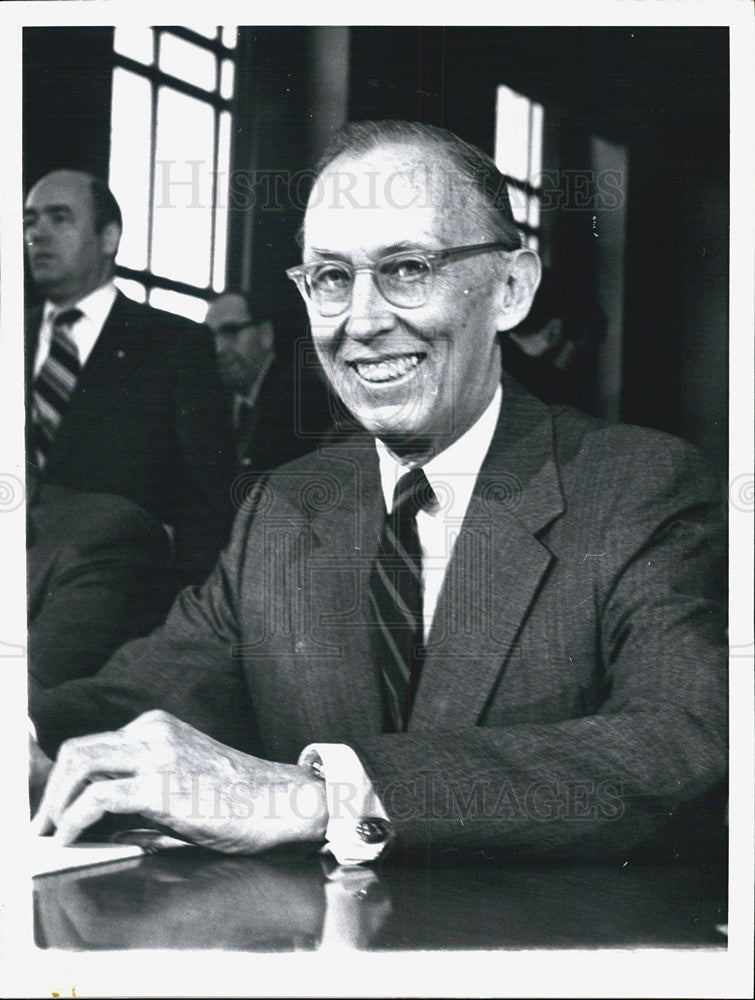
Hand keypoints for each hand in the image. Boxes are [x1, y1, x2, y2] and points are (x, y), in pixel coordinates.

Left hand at [31, 710, 328, 852]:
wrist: (280, 802)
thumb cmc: (238, 799)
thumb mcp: (184, 776)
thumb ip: (142, 783)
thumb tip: (94, 817)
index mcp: (159, 727)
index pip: (94, 745)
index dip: (66, 779)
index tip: (54, 809)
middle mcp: (153, 732)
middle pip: (78, 751)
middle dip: (51, 790)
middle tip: (43, 824)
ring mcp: (156, 755)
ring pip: (79, 765)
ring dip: (56, 804)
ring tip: (51, 833)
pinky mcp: (160, 786)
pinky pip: (97, 798)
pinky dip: (73, 819)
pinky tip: (69, 838)